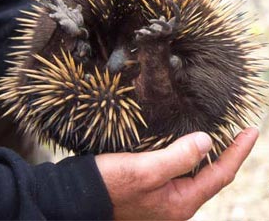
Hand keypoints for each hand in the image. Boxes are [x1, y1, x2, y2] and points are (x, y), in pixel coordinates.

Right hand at [95, 128, 258, 219]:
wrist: (82, 194)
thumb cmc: (110, 184)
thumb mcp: (145, 170)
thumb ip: (178, 158)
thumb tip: (207, 142)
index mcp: (180, 202)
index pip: (220, 174)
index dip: (238, 152)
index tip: (251, 130)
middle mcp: (176, 203)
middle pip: (212, 177)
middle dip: (229, 154)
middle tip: (241, 132)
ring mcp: (164, 197)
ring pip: (196, 174)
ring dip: (211, 155)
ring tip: (222, 137)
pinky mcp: (153, 188)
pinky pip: (181, 172)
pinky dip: (190, 157)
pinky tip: (189, 145)